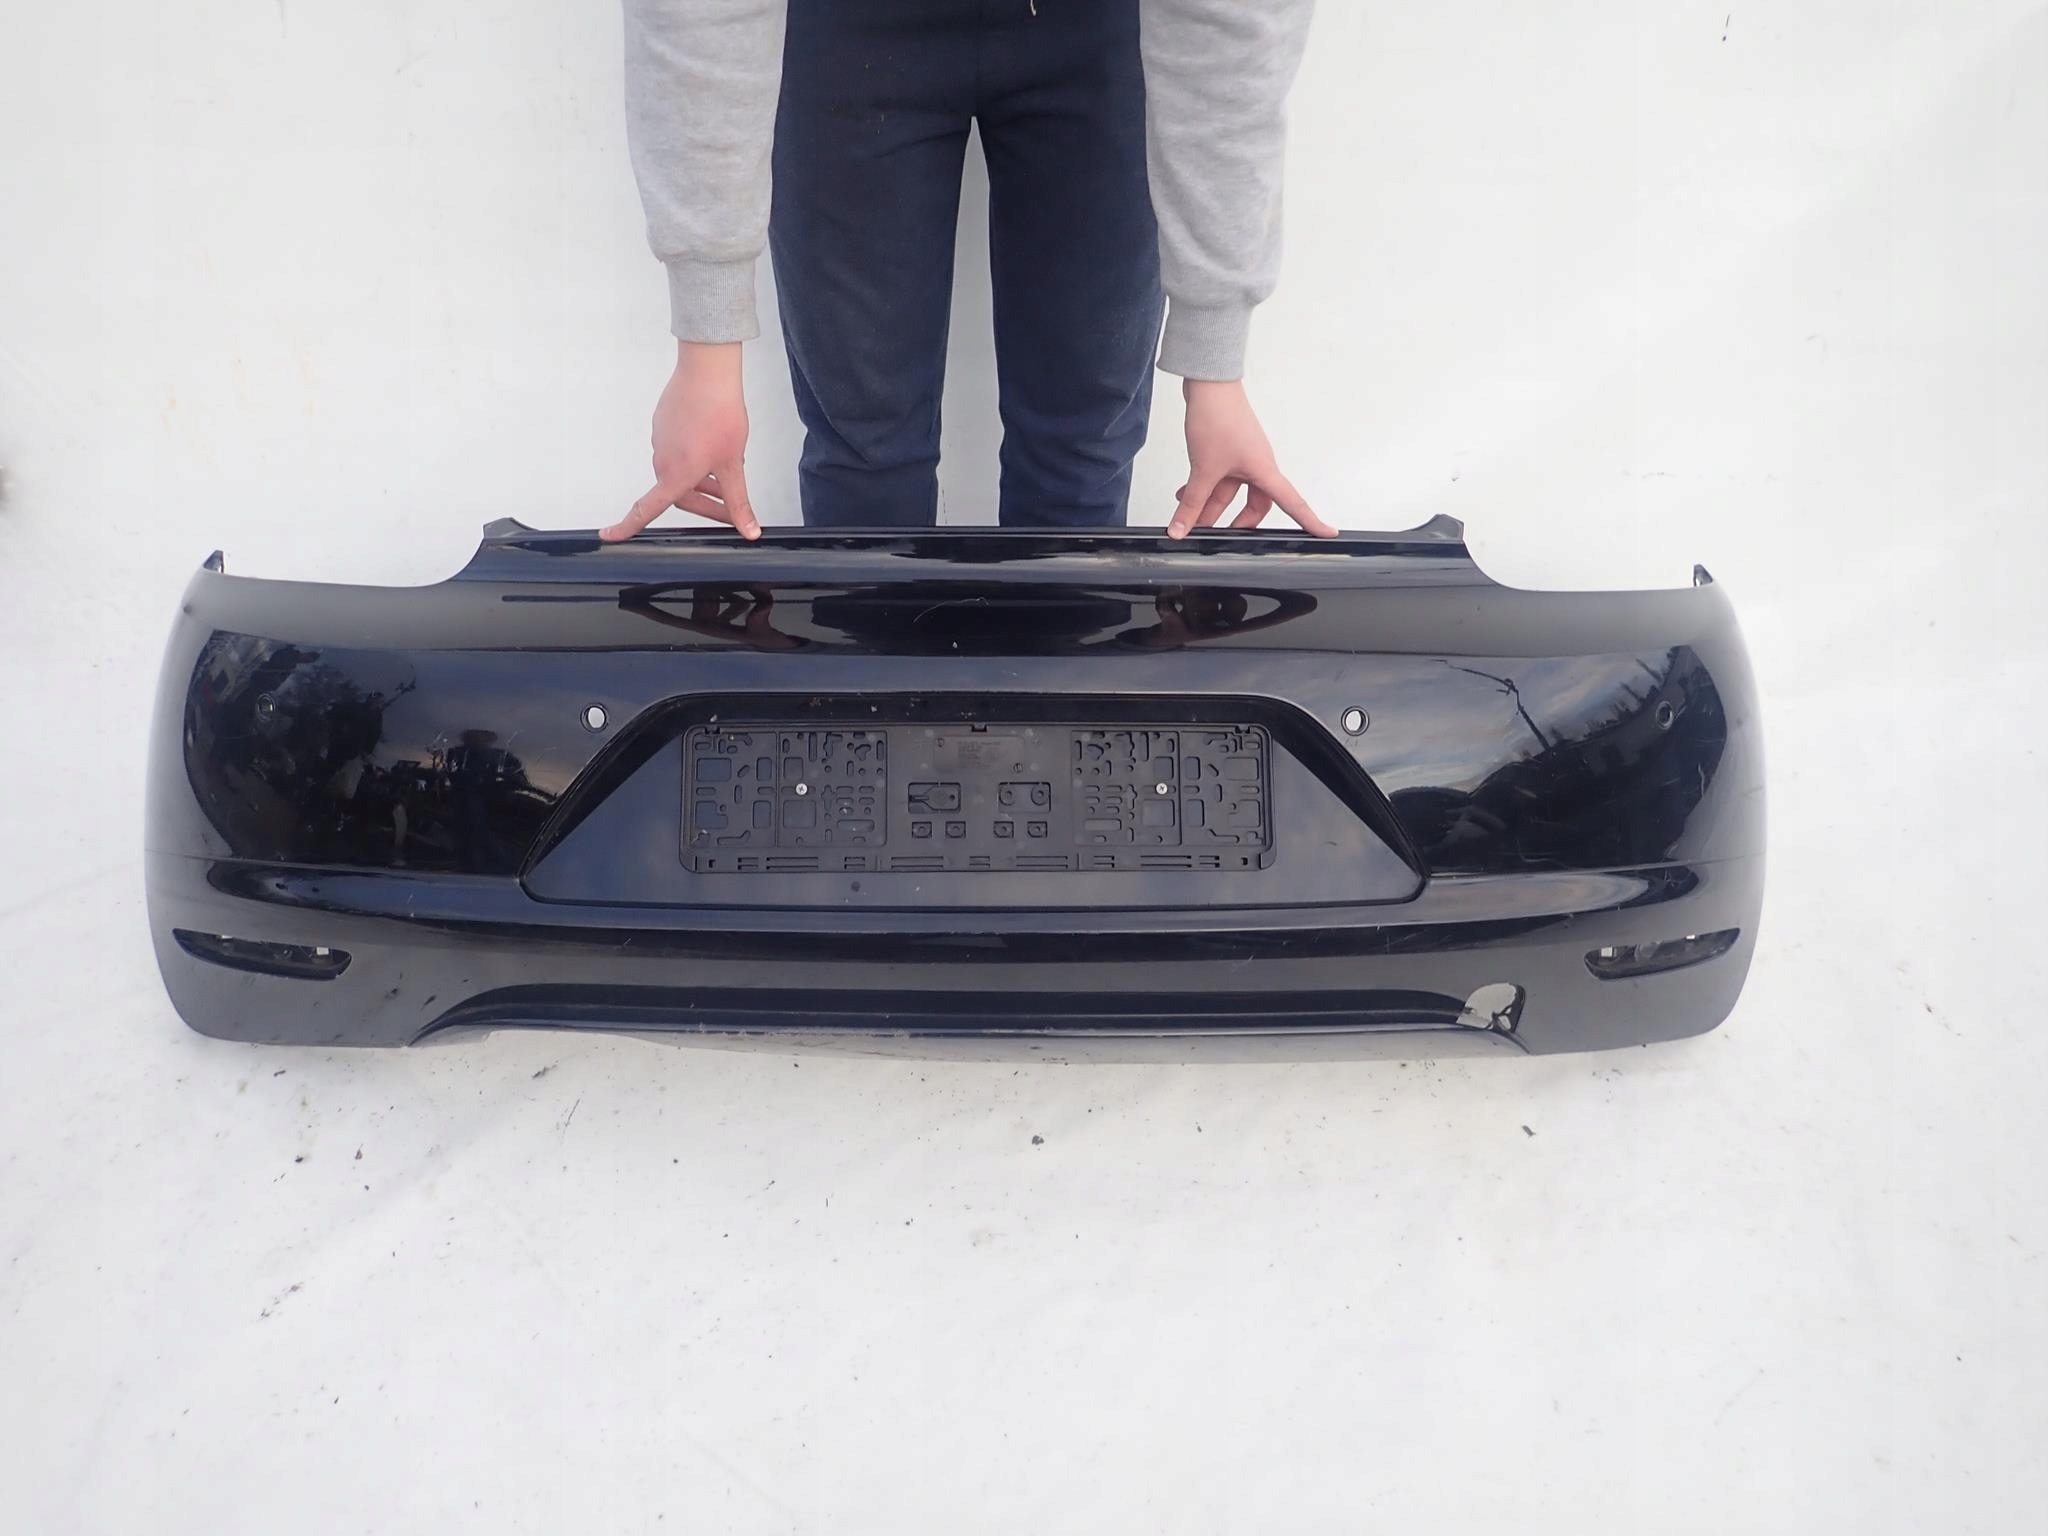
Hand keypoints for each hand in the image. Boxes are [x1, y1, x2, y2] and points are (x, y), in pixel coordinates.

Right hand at [602, 341, 759, 541]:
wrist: (708, 374)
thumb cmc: (719, 414)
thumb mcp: (733, 464)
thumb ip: (739, 501)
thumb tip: (748, 529)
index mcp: (675, 475)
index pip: (646, 510)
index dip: (627, 526)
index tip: (610, 535)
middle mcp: (662, 461)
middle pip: (678, 495)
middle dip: (706, 503)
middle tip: (731, 506)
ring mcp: (660, 442)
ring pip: (680, 473)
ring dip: (702, 479)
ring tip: (727, 468)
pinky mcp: (662, 426)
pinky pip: (677, 452)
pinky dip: (695, 458)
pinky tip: (714, 446)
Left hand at [1167, 379, 1334, 538]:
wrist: (1208, 385)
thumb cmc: (1218, 418)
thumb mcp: (1204, 469)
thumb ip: (1192, 503)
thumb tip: (1181, 529)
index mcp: (1265, 470)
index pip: (1293, 503)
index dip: (1311, 520)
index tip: (1327, 534)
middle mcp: (1258, 465)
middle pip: (1255, 503)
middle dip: (1236, 521)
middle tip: (1218, 535)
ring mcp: (1242, 457)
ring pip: (1230, 491)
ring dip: (1210, 504)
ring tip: (1188, 517)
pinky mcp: (1227, 450)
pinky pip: (1219, 477)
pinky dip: (1203, 488)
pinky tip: (1184, 495)